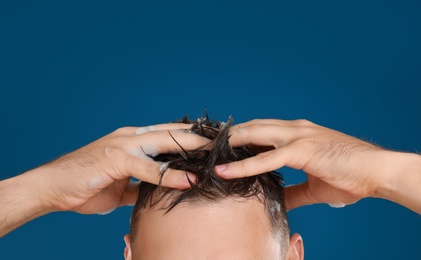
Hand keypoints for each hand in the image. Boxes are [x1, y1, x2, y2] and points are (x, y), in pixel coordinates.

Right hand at [33, 123, 208, 214]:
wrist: (52, 187)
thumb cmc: (85, 185)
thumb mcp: (120, 186)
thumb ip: (139, 186)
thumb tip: (155, 194)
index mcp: (132, 140)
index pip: (167, 134)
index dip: (190, 137)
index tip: (211, 142)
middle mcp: (131, 137)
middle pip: (173, 132)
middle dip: (199, 136)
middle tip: (225, 139)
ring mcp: (124, 145)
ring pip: (165, 143)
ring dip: (192, 149)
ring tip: (216, 155)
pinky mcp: (117, 160)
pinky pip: (149, 168)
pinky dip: (170, 175)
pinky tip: (188, 180)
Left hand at [213, 119, 412, 209]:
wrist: (377, 171)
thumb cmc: (350, 175)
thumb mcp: (315, 186)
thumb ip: (294, 192)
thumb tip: (279, 201)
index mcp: (296, 134)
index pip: (260, 131)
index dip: (239, 137)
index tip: (219, 145)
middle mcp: (294, 129)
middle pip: (251, 127)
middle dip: (226, 136)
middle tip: (202, 143)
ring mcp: (297, 136)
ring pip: (253, 135)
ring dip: (228, 144)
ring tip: (204, 151)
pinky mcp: (301, 150)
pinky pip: (266, 158)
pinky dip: (244, 165)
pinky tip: (225, 169)